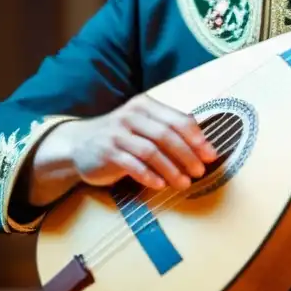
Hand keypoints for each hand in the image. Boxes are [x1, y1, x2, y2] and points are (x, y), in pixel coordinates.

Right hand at [63, 94, 216, 191]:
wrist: (79, 144)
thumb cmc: (122, 136)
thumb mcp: (144, 125)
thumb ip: (169, 128)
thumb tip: (203, 141)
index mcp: (145, 105)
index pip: (177, 120)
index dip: (196, 138)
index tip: (210, 155)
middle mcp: (131, 115)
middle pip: (166, 135)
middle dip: (187, 155)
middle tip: (200, 172)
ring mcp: (117, 133)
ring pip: (151, 151)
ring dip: (171, 169)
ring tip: (184, 184)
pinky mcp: (106, 151)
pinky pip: (132, 164)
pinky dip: (148, 175)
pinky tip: (159, 185)